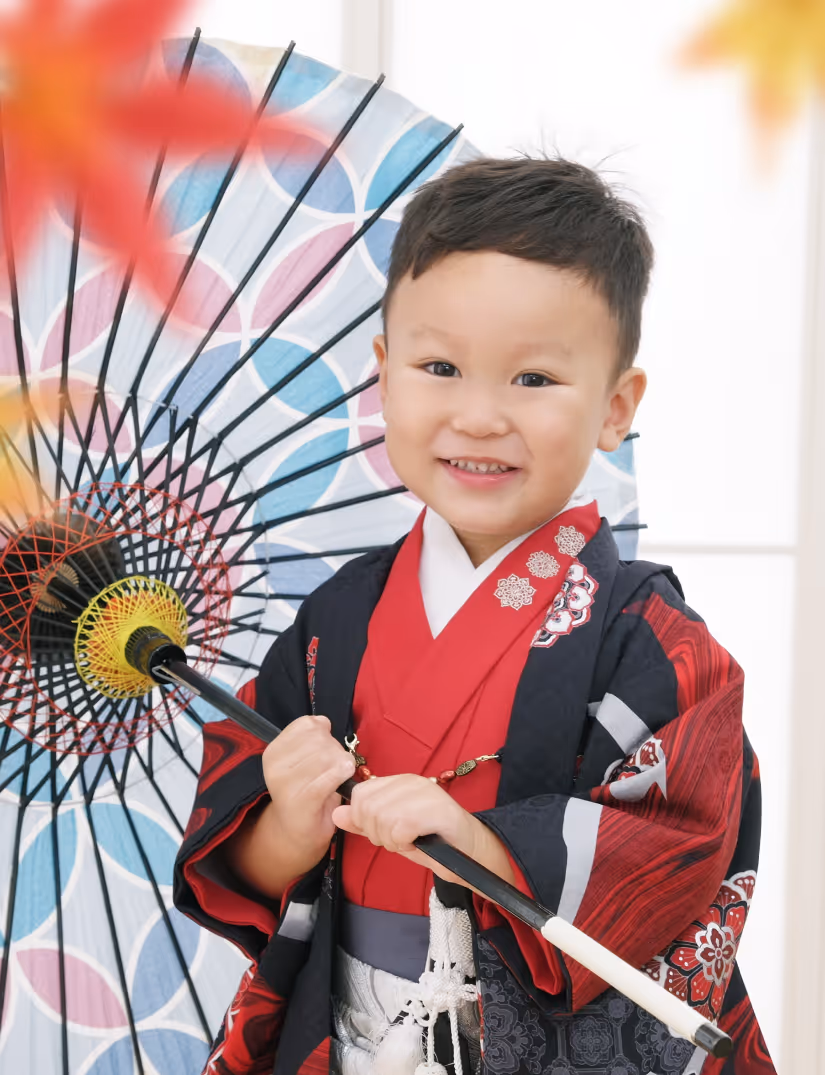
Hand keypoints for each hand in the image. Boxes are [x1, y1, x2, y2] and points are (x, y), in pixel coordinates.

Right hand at [262, 714, 355, 858]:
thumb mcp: (304, 758)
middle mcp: (275, 765)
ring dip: (342, 764)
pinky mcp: (301, 800)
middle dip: (335, 750)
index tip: (324, 751)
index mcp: (274, 750)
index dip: (324, 734)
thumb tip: (323, 721)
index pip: (307, 724)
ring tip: (336, 778)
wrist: (298, 832)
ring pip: (328, 755)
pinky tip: (343, 780)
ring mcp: (286, 783)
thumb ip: (312, 736)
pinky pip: (329, 776)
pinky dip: (341, 775)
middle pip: (321, 739)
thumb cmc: (308, 790)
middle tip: (333, 769)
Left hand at [332, 774, 516, 889]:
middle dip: (378, 834)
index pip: (360, 795)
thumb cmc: (432, 841)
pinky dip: (405, 843)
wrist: (472, 854)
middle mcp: (410, 781)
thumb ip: (365, 823)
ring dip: (393, 841)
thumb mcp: (392, 833)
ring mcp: (424, 792)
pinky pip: (401, 828)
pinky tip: (419, 844)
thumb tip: (336, 813)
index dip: (365, 820)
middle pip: (368, 808)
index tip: (385, 833)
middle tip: (400, 841)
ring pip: (382, 818)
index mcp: (398, 782)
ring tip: (411, 842)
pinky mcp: (436, 809)